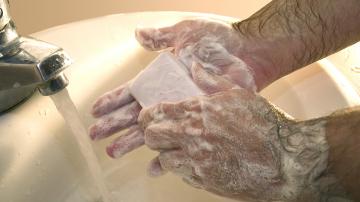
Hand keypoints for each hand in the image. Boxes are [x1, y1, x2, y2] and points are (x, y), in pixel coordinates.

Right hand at [89, 18, 259, 156]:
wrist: (247, 54)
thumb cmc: (217, 42)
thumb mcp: (186, 33)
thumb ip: (162, 37)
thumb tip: (138, 33)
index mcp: (161, 78)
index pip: (131, 92)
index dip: (112, 101)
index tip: (95, 111)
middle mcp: (167, 97)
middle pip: (135, 114)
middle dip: (114, 125)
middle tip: (97, 136)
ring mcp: (182, 111)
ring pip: (152, 130)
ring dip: (132, 141)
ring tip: (114, 152)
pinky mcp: (197, 121)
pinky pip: (179, 141)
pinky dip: (166, 155)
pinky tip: (154, 165)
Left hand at [138, 88, 328, 201]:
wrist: (284, 160)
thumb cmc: (265, 125)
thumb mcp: (239, 93)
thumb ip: (212, 81)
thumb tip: (194, 67)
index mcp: (199, 110)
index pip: (156, 112)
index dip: (147, 115)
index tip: (148, 117)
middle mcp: (193, 135)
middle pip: (152, 136)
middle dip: (152, 133)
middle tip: (161, 133)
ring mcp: (197, 160)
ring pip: (163, 157)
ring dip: (167, 152)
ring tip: (180, 148)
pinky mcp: (203, 179)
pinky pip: (180, 174)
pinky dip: (182, 167)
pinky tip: (195, 161)